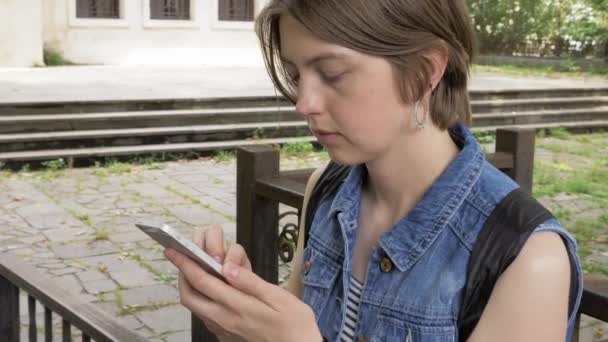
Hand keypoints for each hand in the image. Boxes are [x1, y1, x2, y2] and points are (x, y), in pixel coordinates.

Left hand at [164, 225, 321, 341]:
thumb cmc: (294, 323)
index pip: (202, 281)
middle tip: (181, 257)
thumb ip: (250, 282)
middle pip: (190, 296)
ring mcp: (224, 330)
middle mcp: (225, 320)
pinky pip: (206, 316)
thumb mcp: (278, 297)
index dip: (185, 263)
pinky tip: (212, 290)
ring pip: (196, 307)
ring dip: (190, 287)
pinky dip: (201, 299)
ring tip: (194, 269)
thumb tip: (227, 267)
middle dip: (181, 274)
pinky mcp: (227, 336)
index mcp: (237, 306)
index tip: (173, 250)